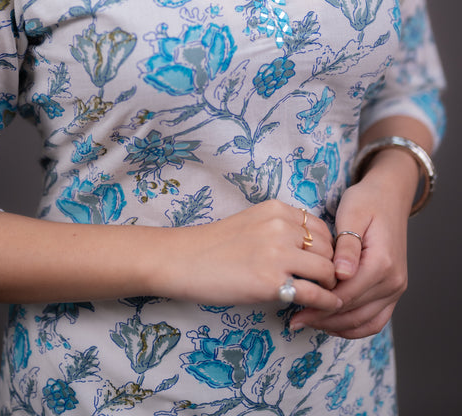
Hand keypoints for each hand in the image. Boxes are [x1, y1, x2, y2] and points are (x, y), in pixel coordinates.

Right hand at [150, 200, 342, 311]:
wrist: (184, 260)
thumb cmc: (215, 244)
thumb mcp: (252, 221)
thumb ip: (281, 228)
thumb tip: (311, 248)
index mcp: (276, 209)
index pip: (320, 227)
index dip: (326, 248)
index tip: (323, 263)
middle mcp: (281, 227)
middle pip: (327, 249)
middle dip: (332, 267)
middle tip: (328, 283)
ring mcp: (277, 254)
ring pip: (326, 270)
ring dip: (330, 285)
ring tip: (326, 294)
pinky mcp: (272, 281)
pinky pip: (313, 293)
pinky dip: (326, 302)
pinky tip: (328, 305)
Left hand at [290, 172, 410, 338]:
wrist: (390, 195)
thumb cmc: (366, 201)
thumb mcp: (352, 214)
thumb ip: (347, 245)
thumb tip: (340, 274)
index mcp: (381, 263)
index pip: (346, 295)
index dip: (319, 305)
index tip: (296, 312)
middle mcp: (393, 281)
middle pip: (354, 311)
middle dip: (323, 319)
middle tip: (296, 321)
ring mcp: (396, 288)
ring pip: (365, 322)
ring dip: (336, 326)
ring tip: (309, 322)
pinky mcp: (392, 290)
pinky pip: (375, 319)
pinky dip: (354, 326)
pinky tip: (331, 323)